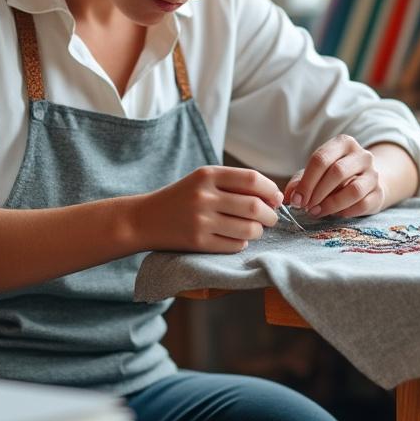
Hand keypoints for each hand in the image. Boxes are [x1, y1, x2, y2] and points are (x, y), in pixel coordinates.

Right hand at [133, 166, 281, 252]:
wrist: (144, 219)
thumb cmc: (181, 198)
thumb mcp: (202, 180)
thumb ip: (234, 184)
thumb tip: (274, 196)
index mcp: (207, 174)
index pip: (252, 179)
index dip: (270, 190)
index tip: (275, 199)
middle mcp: (204, 196)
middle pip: (254, 206)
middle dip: (270, 215)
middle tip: (271, 219)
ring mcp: (200, 221)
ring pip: (248, 229)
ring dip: (258, 231)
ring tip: (255, 230)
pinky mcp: (198, 242)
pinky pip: (234, 245)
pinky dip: (242, 243)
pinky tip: (237, 239)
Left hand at [283, 134, 385, 218]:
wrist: (366, 183)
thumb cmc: (335, 176)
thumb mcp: (316, 173)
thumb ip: (300, 181)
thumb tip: (291, 196)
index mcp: (343, 143)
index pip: (321, 159)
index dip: (307, 181)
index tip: (297, 200)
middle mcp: (362, 155)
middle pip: (337, 172)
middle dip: (317, 192)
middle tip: (306, 207)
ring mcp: (373, 174)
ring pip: (353, 190)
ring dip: (331, 204)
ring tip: (317, 212)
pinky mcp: (379, 192)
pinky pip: (363, 204)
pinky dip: (346, 212)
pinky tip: (336, 214)